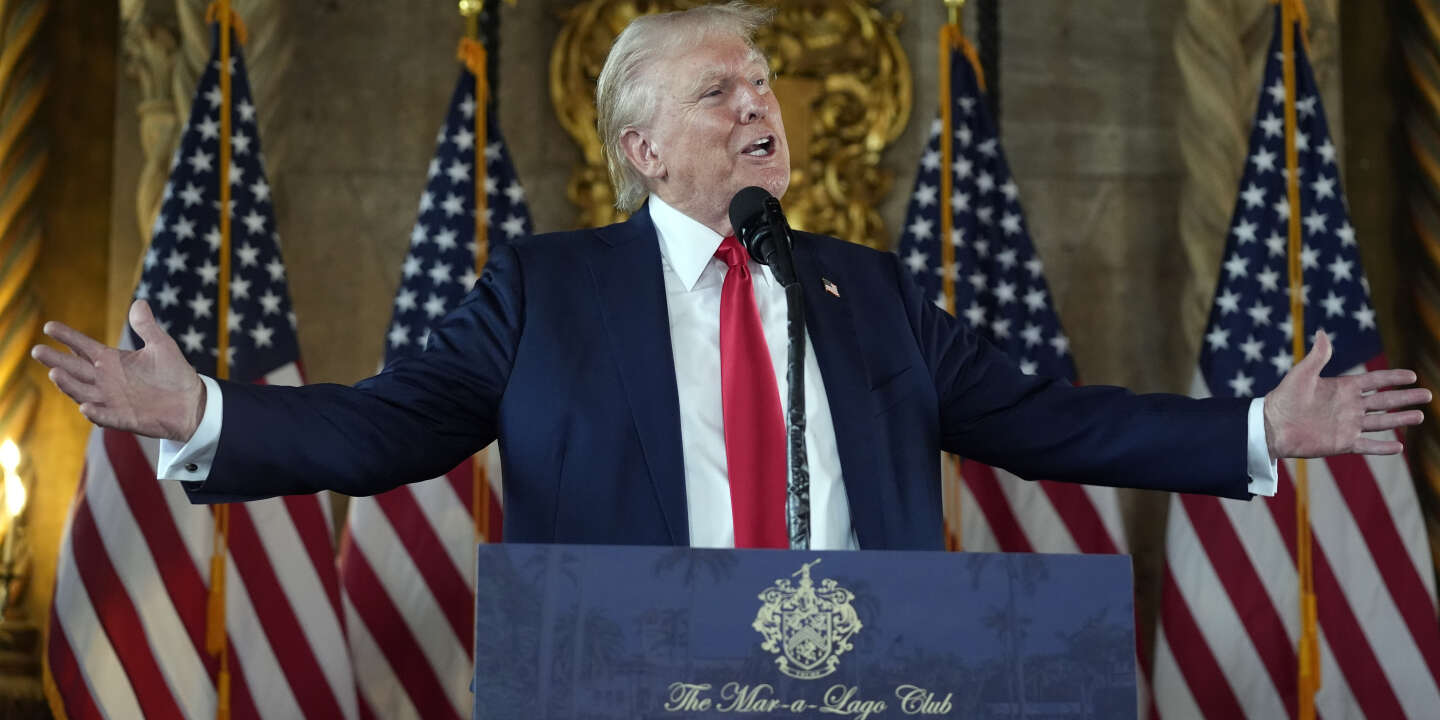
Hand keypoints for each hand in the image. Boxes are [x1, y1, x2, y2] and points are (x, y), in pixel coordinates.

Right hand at [32, 299, 205, 441]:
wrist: (191, 403)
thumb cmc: (174, 374)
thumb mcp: (161, 346)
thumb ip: (147, 327)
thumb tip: (139, 302)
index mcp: (113, 361)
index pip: (84, 347)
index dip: (67, 337)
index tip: (49, 326)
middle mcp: (107, 380)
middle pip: (75, 369)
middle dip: (56, 360)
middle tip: (38, 350)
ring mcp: (112, 400)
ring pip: (83, 392)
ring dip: (69, 385)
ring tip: (54, 373)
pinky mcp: (124, 418)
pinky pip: (105, 417)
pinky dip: (95, 413)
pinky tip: (85, 406)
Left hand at [1264, 330, 1429, 458]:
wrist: (1272, 426)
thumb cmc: (1284, 398)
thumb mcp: (1302, 374)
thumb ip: (1317, 356)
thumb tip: (1323, 332)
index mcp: (1342, 388)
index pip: (1375, 381)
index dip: (1393, 377)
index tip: (1412, 375)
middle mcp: (1349, 406)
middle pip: (1385, 401)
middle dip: (1406, 397)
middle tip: (1428, 394)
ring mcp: (1347, 425)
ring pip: (1381, 422)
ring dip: (1400, 419)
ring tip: (1420, 416)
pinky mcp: (1342, 443)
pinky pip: (1367, 445)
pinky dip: (1382, 447)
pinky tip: (1399, 447)